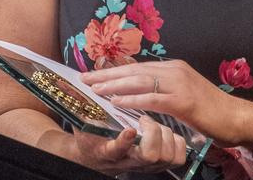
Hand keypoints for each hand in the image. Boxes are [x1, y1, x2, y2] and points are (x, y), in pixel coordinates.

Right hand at [69, 115, 189, 174]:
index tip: (128, 129)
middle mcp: (130, 161)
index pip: (118, 151)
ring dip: (163, 134)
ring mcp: (147, 165)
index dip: (124, 141)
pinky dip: (175, 140)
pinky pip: (177, 156)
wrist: (96, 158)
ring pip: (166, 155)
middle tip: (143, 119)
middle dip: (151, 133)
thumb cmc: (90, 138)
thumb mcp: (81, 126)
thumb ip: (81, 110)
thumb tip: (75, 87)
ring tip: (152, 122)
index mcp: (108, 152)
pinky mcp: (161, 164)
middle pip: (149, 155)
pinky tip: (165, 129)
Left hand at [81, 60, 252, 146]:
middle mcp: (173, 70)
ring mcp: (179, 84)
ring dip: (114, 84)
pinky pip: (152, 98)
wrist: (239, 118)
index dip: (113, 71)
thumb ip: (163, 90)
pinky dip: (132, 98)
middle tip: (83, 78)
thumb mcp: (183, 94)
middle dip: (106, 75)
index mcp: (172, 68)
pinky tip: (116, 101)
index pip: (136, 67)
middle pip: (133, 70)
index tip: (93, 74)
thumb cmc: (212, 110)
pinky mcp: (183, 101)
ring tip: (93, 88)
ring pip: (139, 81)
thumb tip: (141, 92)